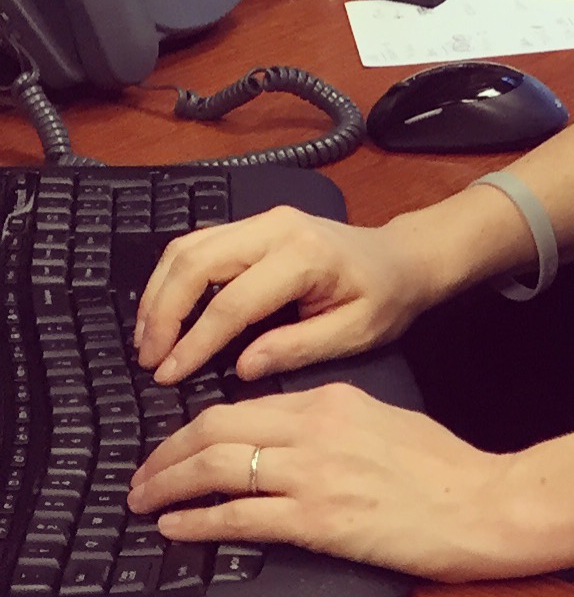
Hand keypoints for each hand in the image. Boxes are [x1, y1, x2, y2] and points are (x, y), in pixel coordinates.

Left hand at [126, 384, 524, 580]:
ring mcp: (315, 473)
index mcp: (334, 400)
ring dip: (167, 485)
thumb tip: (284, 438)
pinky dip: (195, 520)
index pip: (242, 403)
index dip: (194, 427)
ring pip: (215, 467)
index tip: (174, 447)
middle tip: (141, 475)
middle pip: (215, 428)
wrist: (482, 503)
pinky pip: (237, 515)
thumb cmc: (446, 470)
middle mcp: (317, 429)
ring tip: (144, 501)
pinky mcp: (318, 518)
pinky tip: (174, 527)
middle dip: (165, 453)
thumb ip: (332, 422)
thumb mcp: (386, 421)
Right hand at [132, 205, 444, 388]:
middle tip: (147, 360)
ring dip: (158, 293)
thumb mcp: (356, 333)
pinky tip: (163, 313)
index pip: (233, 302)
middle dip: (162, 314)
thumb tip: (241, 368)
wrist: (404, 257)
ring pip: (188, 247)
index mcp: (306, 256)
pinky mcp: (254, 223)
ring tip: (147, 340)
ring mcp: (263, 219)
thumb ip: (298, 348)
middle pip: (196, 263)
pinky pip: (198, 244)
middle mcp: (277, 227)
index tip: (167, 377)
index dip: (195, 343)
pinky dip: (171, 278)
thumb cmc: (386, 298)